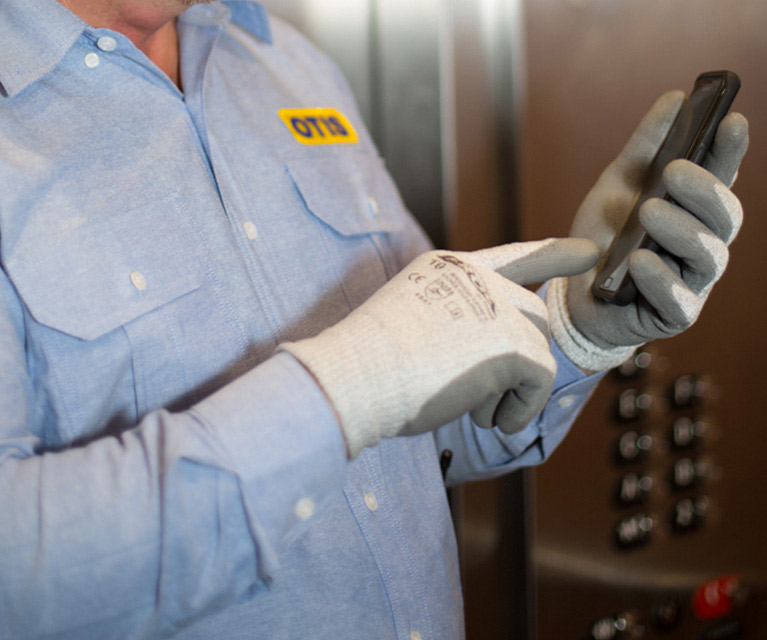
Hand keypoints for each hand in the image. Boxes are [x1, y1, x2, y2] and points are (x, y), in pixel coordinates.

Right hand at [282, 238, 597, 456]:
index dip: (552, 256)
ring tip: (471, 409)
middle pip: (531, 319)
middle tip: (476, 397)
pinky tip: (487, 419)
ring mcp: (499, 306)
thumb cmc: (368, 364)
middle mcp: (480, 278)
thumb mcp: (413, 322)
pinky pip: (542, 381)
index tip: (589, 255)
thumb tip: (499, 363)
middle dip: (518, 362)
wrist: (354, 377)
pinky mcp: (514, 344)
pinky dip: (521, 408)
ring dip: (511, 389)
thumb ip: (456, 322)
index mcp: (450, 267)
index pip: (514, 257)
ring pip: (538, 352)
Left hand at [547, 91, 748, 370]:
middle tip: (674, 170)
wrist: (574, 295)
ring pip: (707, 255)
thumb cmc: (606, 237)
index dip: (729, 152)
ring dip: (681, 230)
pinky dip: (660, 279)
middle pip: (723, 217)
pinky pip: (677, 300)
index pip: (721, 179)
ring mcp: (692, 281)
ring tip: (650, 211)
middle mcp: (701, 244)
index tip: (730, 120)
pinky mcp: (673, 315)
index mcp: (694, 211)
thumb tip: (675, 98)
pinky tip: (641, 261)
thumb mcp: (617, 187)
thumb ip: (645, 149)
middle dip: (703, 190)